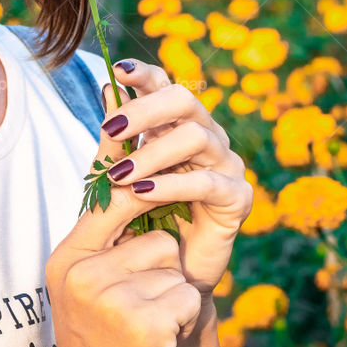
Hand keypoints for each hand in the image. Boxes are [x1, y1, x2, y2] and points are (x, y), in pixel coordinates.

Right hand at [46, 174, 202, 346]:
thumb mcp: (87, 288)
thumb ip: (103, 238)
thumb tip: (124, 171)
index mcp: (68, 259)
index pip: (109, 198)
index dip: (142, 187)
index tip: (159, 168)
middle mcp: (83, 274)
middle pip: (158, 238)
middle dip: (163, 271)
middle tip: (139, 311)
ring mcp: (111, 301)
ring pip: (176, 268)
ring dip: (173, 298)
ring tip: (146, 330)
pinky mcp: (145, 327)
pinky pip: (188, 297)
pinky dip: (183, 321)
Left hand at [97, 59, 253, 297]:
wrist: (166, 276)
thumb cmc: (141, 220)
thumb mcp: (120, 176)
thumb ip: (116, 138)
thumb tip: (108, 86)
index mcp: (177, 125)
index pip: (166, 86)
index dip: (145, 75)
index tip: (120, 70)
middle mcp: (206, 136)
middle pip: (185, 100)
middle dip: (146, 110)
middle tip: (111, 129)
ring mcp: (226, 164)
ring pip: (196, 137)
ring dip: (152, 154)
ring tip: (119, 176)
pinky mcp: (237, 197)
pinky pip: (207, 182)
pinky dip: (172, 185)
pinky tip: (143, 193)